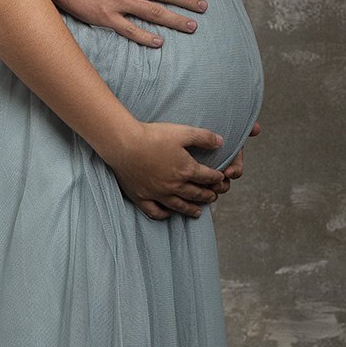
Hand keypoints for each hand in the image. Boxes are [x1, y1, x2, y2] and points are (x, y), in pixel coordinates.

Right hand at [146, 118, 260, 217]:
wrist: (124, 144)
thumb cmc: (152, 136)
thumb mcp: (182, 132)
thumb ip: (203, 137)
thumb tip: (221, 142)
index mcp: (186, 170)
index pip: (207, 177)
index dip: (216, 178)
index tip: (220, 178)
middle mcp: (174, 186)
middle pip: (195, 194)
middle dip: (207, 195)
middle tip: (213, 196)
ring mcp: (157, 194)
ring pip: (179, 206)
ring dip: (191, 209)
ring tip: (198, 212)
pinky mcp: (141, 197)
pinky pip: (155, 211)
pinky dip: (164, 214)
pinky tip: (168, 213)